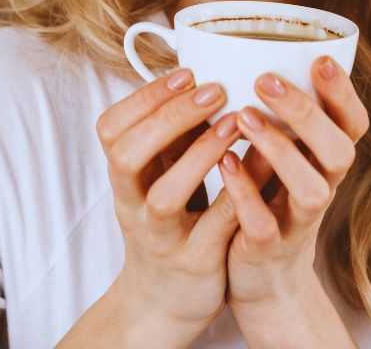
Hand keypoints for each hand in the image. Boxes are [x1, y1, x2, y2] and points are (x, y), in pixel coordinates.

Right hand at [95, 67, 242, 339]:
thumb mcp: (159, 175)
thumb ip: (172, 134)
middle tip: (214, 90)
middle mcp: (133, 205)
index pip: (111, 128)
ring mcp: (161, 238)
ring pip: (163, 197)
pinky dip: (234, 196)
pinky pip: (212, 229)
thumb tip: (200, 70)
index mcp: (124, 177)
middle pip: (127, 155)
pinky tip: (259, 168)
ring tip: (234, 124)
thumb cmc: (169, 223)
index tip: (186, 72)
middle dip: (167, 118)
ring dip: (198, 156)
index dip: (144, 97)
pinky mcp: (194, 264)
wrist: (164, 300)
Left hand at [219, 55, 369, 309]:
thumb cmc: (269, 200)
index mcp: (325, 160)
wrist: (263, 280)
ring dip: (280, 150)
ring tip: (243, 117)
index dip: (343, 93)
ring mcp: (298, 222)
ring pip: (311, 189)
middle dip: (306, 112)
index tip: (319, 58)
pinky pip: (264, 224)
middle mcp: (322, 187)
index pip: (353, 123)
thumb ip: (277, 117)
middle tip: (266, 79)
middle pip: (339, 151)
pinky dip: (245, 193)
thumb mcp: (282, 156)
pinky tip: (225, 163)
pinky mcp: (270, 249)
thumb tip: (246, 51)